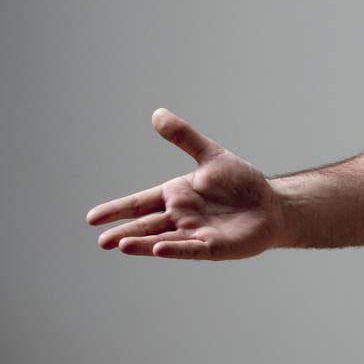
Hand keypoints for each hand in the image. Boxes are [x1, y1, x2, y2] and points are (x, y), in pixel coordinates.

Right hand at [86, 108, 288, 259]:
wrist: (272, 205)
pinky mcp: (213, 247)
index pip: (140, 203)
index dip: (117, 209)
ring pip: (163, 240)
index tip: (92, 218)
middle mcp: (181, 217)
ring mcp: (195, 233)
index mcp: (175, 195)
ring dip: (143, 243)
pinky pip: (191, 249)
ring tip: (120, 245)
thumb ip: (185, 138)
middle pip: (147, 225)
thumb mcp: (211, 156)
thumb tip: (157, 113)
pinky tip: (159, 249)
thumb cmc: (241, 183)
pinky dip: (176, 249)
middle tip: (101, 241)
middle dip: (125, 232)